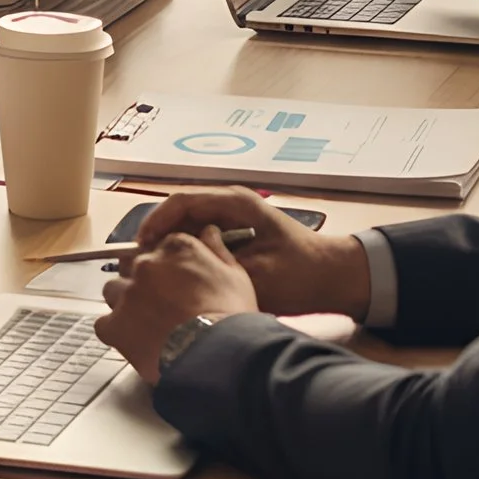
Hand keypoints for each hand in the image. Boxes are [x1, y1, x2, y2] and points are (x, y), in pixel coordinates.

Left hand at [96, 230, 258, 382]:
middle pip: (134, 267)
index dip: (167, 268)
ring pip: (114, 291)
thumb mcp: (235, 275)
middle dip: (144, 283)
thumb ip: (217, 249)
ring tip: (146, 324)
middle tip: (162, 306)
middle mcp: (145, 264)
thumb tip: (208, 231)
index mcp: (174, 247)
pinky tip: (135, 343)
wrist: (217, 353)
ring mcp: (127, 293)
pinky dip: (116, 332)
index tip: (175, 284)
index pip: (160, 249)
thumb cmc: (231, 314)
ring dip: (125, 303)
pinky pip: (104, 325)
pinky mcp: (115, 325)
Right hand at [129, 187, 370, 318]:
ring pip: (188, 225)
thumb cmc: (301, 275)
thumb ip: (216, 269)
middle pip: (180, 211)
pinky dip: (187, 252)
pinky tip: (180, 275)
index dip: (155, 222)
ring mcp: (234, 217)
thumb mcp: (258, 275)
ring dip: (171, 245)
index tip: (141, 248)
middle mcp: (231, 204)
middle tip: (142, 264)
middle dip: (158, 235)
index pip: (181, 201)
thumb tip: (176, 273)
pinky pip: (202, 238)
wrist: (336, 278)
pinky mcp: (237, 234)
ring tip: (156, 271)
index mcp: (235, 203)